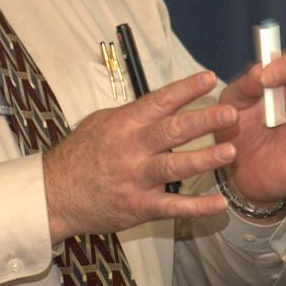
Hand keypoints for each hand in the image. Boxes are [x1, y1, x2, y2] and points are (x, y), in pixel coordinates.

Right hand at [43, 71, 238, 243]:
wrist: (55, 193)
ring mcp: (135, 178)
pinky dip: (196, 207)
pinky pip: (171, 206)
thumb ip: (132, 115)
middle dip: (203, 121)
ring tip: (230, 151)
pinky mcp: (138, 206)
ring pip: (174, 166)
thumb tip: (160, 103)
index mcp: (124, 124)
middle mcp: (131, 148)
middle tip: (230, 113)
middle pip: (171, 131)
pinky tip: (218, 203)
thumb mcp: (100, 124)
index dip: (185, 89)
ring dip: (204, 159)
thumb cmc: (79, 155)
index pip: (159, 101)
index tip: (210, 78)